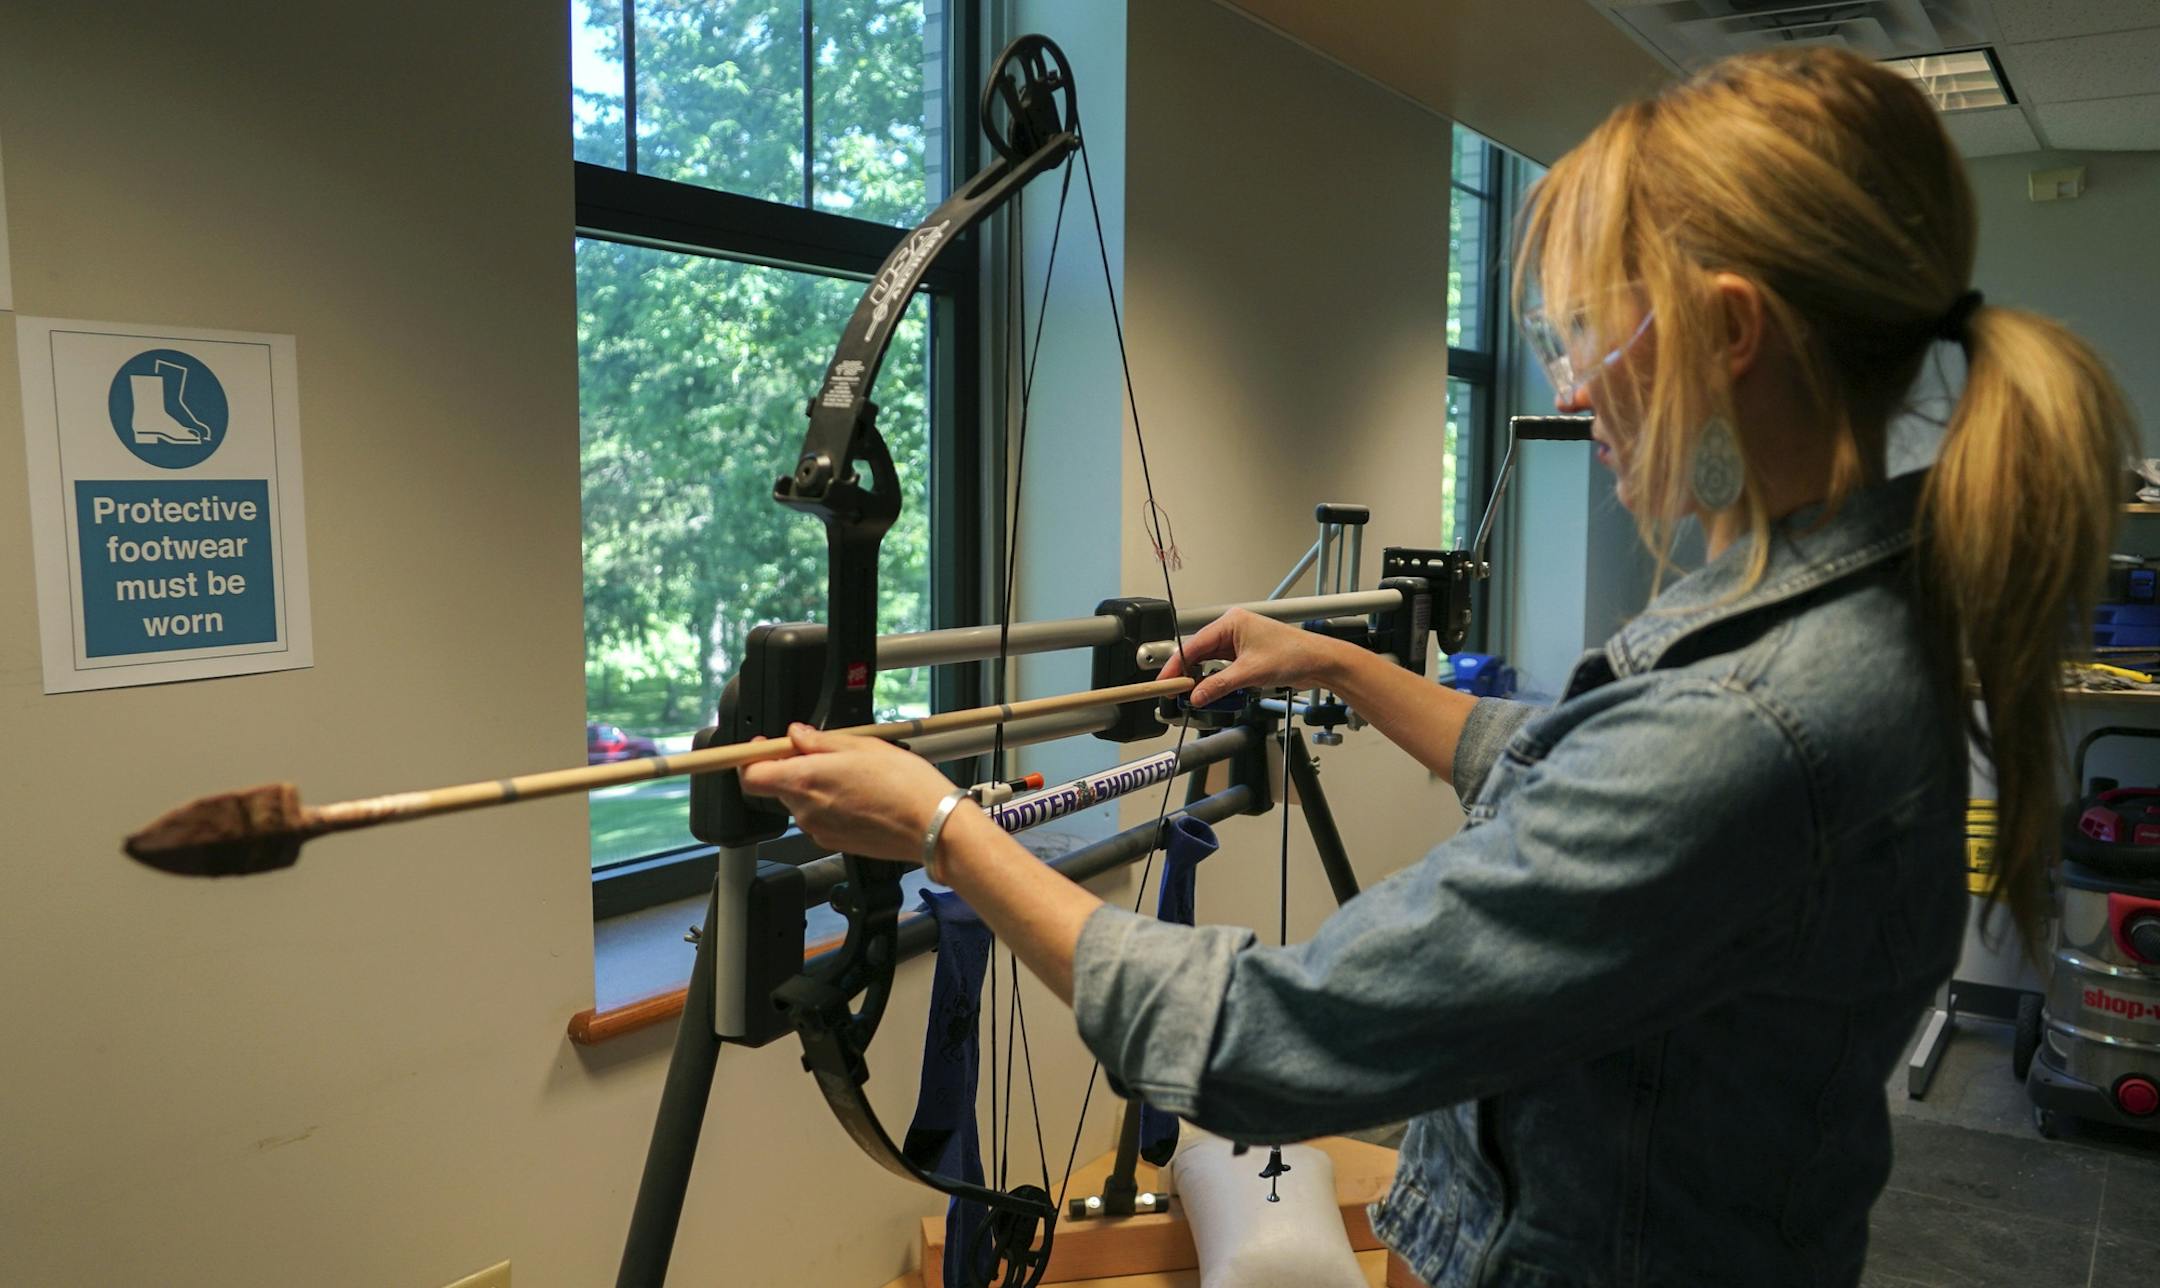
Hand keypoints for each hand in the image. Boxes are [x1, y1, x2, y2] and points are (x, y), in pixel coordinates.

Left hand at [737, 724, 959, 861]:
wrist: (932, 825)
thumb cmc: (905, 785)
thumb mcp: (862, 745)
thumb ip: (820, 740)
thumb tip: (797, 735)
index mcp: (805, 781)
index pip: (751, 775)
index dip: (751, 758)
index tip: (765, 746)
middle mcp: (805, 810)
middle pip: (777, 786)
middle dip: (792, 767)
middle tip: (822, 752)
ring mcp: (818, 830)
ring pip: (800, 801)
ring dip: (815, 785)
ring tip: (851, 773)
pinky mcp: (834, 842)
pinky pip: (819, 817)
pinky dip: (830, 804)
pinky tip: (859, 795)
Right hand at [1158, 608, 1348, 706]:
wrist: (1319, 662)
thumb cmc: (1294, 654)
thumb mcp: (1250, 673)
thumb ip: (1219, 685)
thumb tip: (1196, 695)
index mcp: (1231, 622)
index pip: (1193, 645)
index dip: (1176, 666)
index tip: (1165, 682)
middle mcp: (1232, 629)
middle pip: (1198, 653)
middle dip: (1185, 674)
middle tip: (1173, 692)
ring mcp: (1238, 643)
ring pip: (1208, 662)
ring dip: (1200, 679)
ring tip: (1189, 695)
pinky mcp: (1245, 656)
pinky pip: (1221, 668)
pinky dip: (1213, 680)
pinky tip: (1208, 691)